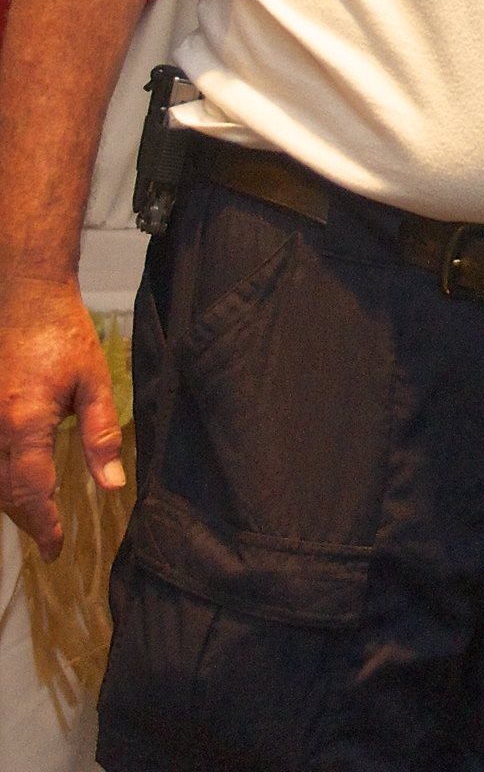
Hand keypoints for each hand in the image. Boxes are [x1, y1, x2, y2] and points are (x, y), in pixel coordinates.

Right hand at [0, 275, 125, 559]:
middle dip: (27, 519)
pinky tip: (14, 481)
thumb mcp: (94, 382)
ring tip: (35, 516)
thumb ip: (100, 435)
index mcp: (25, 423)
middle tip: (49, 538)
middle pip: (4, 492)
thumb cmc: (62, 333)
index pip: (31, 491)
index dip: (44, 525)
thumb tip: (111, 484)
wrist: (26, 296)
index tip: (56, 548)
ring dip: (10, 500)